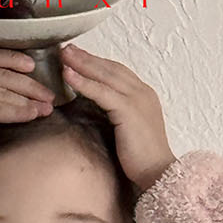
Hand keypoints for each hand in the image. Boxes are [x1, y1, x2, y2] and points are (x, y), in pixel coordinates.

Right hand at [0, 47, 54, 154]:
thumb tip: (13, 94)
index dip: (18, 59)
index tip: (35, 66)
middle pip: (6, 75)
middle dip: (32, 85)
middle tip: (51, 95)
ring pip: (4, 91)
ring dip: (29, 100)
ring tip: (46, 109)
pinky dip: (16, 112)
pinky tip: (30, 115)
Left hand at [60, 45, 175, 192]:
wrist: (158, 173)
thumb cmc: (143, 160)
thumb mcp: (130, 132)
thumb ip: (119, 117)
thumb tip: (99, 113)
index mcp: (144, 96)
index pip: (118, 73)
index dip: (98, 63)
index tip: (79, 57)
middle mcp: (142, 92)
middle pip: (110, 68)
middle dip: (87, 58)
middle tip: (67, 49)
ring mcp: (137, 99)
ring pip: (105, 75)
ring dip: (83, 64)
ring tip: (64, 56)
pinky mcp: (128, 110)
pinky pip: (102, 92)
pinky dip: (84, 82)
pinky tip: (68, 75)